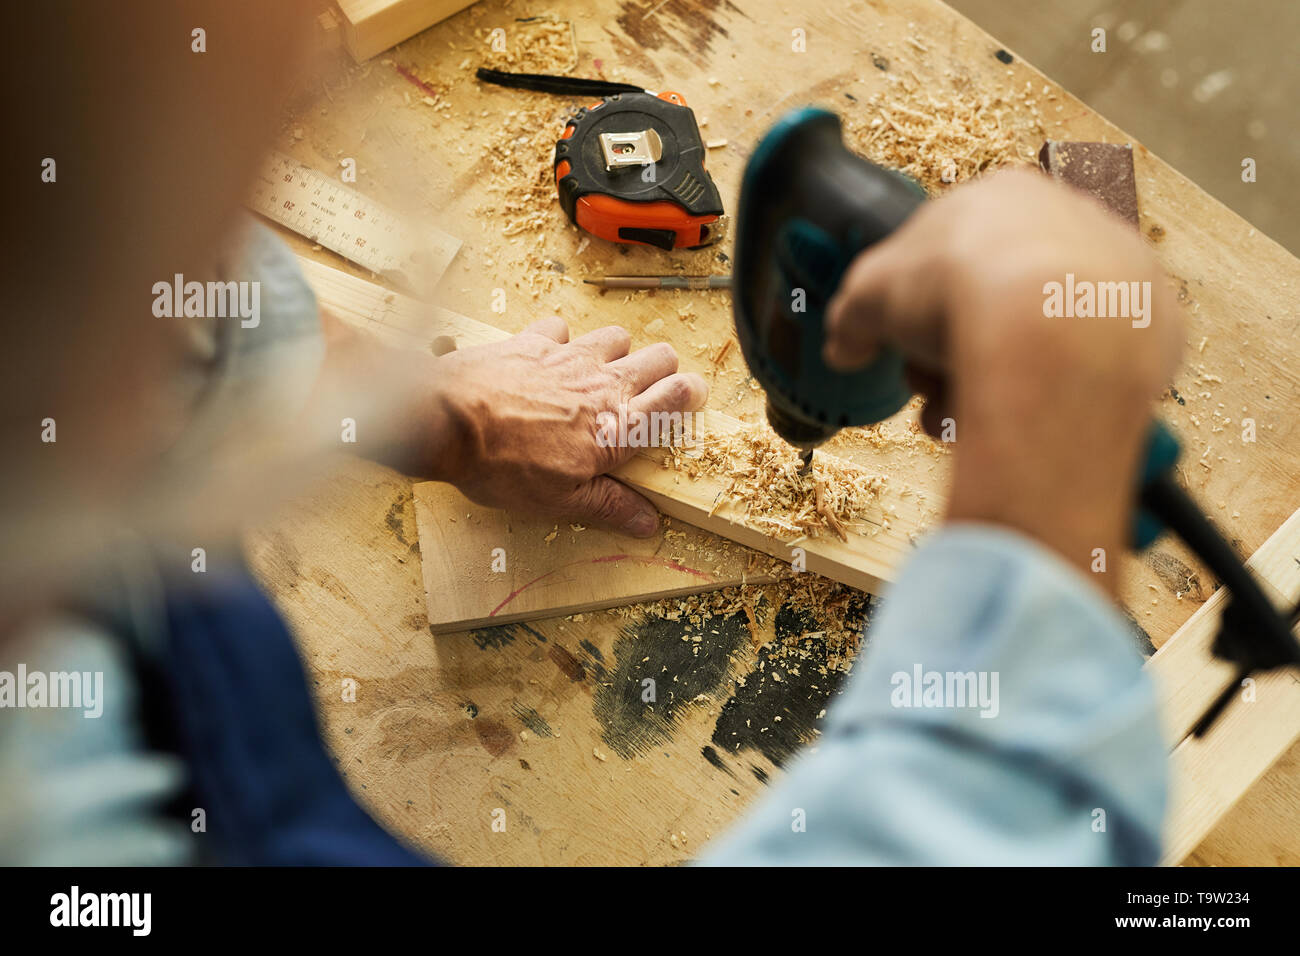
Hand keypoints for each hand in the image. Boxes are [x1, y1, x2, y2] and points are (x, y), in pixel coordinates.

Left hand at [423, 317, 707, 536]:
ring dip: (617, 353)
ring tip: (600, 374)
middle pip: (657, 359)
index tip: (692, 397)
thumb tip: (647, 523)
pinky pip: (562, 329)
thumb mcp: (559, 501)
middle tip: (649, 390)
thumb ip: (608, 506)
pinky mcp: (533, 341)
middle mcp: (602, 384)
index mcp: (616, 427)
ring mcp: (568, 357)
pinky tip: (548, 359)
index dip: (691, 395)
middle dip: (662, 371)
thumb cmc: (502, 466)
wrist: (445, 420)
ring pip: (616, 338)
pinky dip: (561, 341)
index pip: (675, 399)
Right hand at [823, 169, 1183, 581]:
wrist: (1047, 334)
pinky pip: (1094, 358)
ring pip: (1047, 328)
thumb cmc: (957, 292)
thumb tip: (845, 344)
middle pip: (1000, 293)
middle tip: (933, 389)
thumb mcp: (868, 298)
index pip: (950, 249)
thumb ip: (852, 318)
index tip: (905, 346)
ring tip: (969, 417)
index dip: (918, 305)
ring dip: (1000, 374)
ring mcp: (1117, 265)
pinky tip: (1030, 411)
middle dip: (957, 348)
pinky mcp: (1153, 317)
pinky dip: (1059, 385)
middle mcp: (1068, 216)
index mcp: (1000, 195)